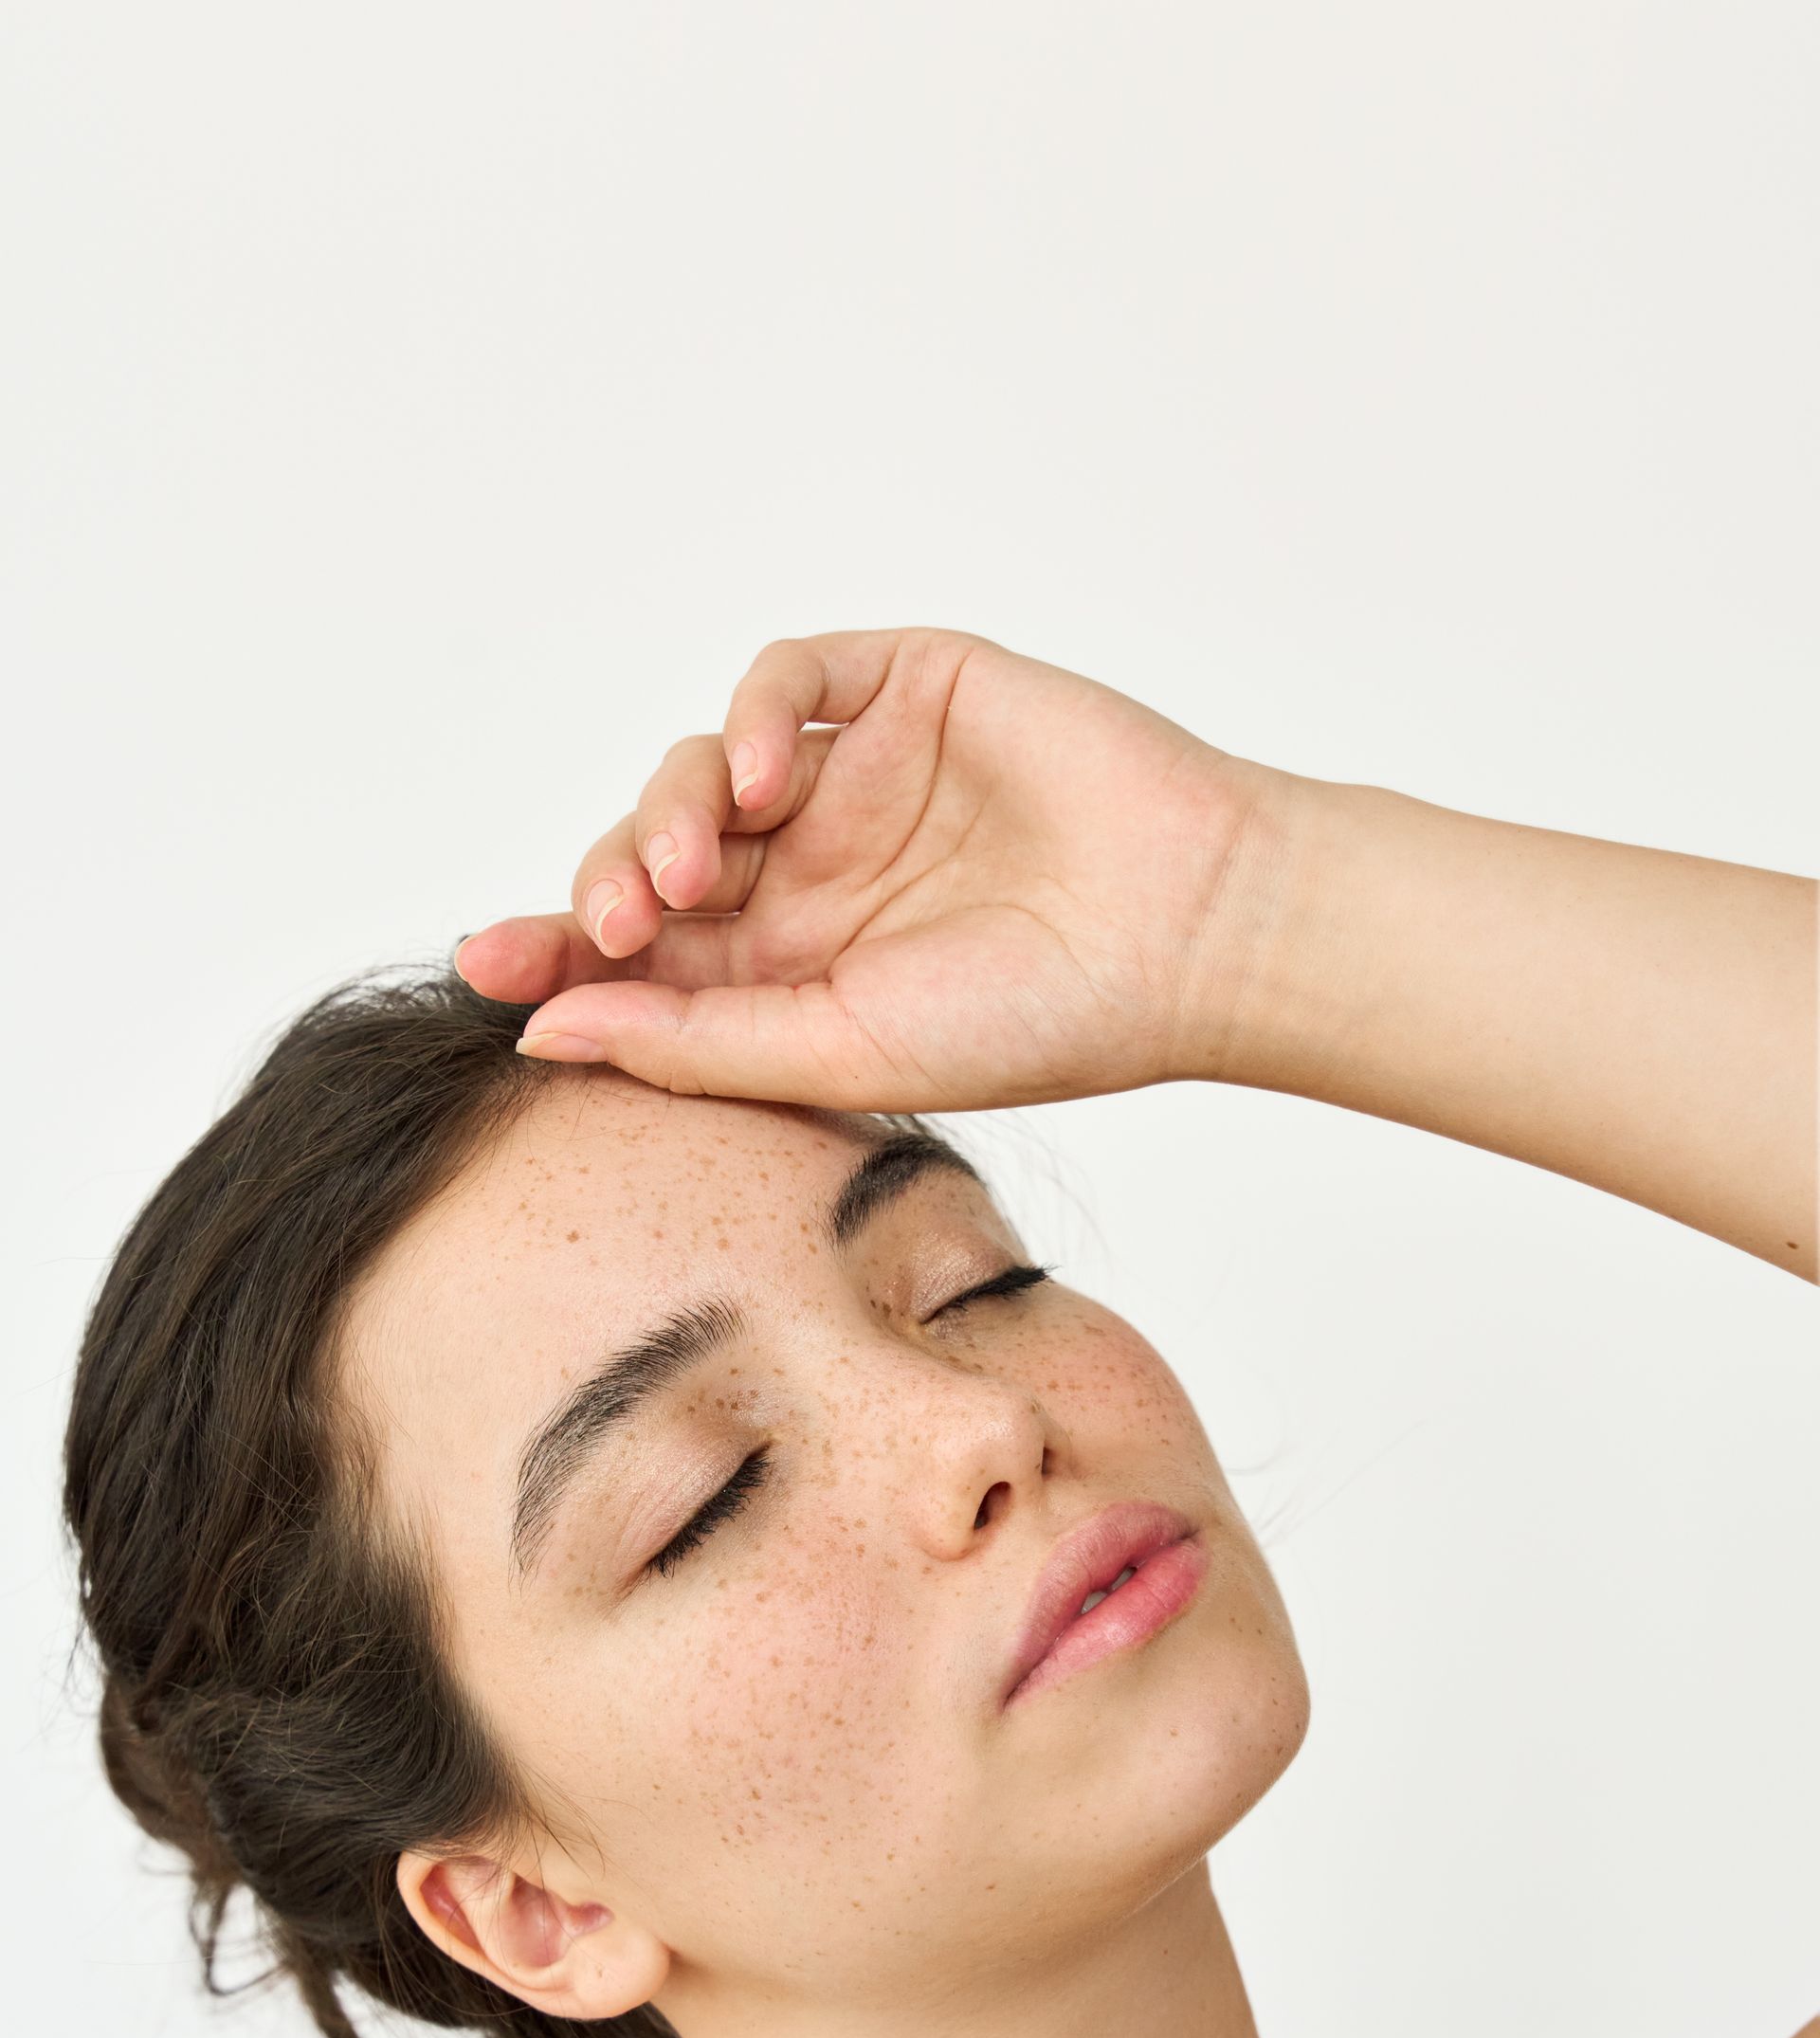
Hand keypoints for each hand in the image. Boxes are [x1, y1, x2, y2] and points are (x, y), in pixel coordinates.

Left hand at [454, 627, 1294, 1111]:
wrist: (1188, 937)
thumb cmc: (1038, 1020)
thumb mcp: (841, 1050)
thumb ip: (694, 1042)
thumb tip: (544, 1035)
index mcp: (790, 970)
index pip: (644, 955)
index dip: (559, 954)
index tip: (489, 968)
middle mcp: (810, 872)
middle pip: (652, 856)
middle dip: (607, 885)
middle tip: (612, 925)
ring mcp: (854, 778)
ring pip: (702, 766)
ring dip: (667, 808)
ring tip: (690, 868)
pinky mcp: (903, 690)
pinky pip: (783, 678)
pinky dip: (749, 716)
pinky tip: (761, 781)